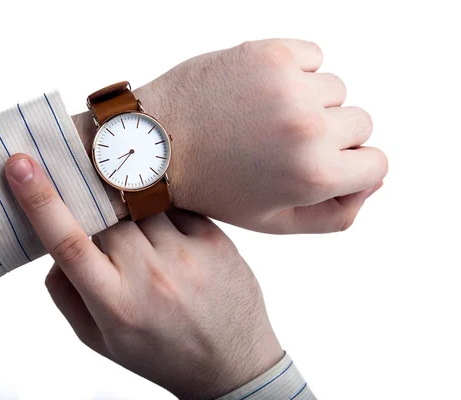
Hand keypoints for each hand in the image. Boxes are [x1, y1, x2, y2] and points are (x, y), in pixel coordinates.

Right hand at [5, 154, 282, 399]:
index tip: (20, 163)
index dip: (40, 199)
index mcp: (115, 304)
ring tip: (146, 242)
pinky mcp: (215, 240)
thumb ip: (67, 294)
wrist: (233, 364)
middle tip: (99, 211)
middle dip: (95, 207)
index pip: (69, 242)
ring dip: (131, 211)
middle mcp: (151, 276)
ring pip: (140, 204)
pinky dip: (164, 214)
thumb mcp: (101, 339)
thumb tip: (54, 248)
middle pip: (106, 215)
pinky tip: (174, 241)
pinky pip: (176, 206)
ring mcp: (186, 255)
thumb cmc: (161, 352)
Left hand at [74, 38, 387, 233]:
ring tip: (263, 117)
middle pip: (361, 123)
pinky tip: (259, 90)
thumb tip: (377, 180)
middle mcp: (309, 128)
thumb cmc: (215, 186)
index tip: (315, 164)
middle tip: (280, 142)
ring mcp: (290, 86)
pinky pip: (313, 56)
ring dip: (309, 101)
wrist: (156, 144)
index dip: (348, 167)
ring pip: (336, 89)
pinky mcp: (270, 53)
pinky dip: (294, 70)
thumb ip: (335, 214)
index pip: (377, 164)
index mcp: (314, 176)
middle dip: (330, 134)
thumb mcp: (273, 220)